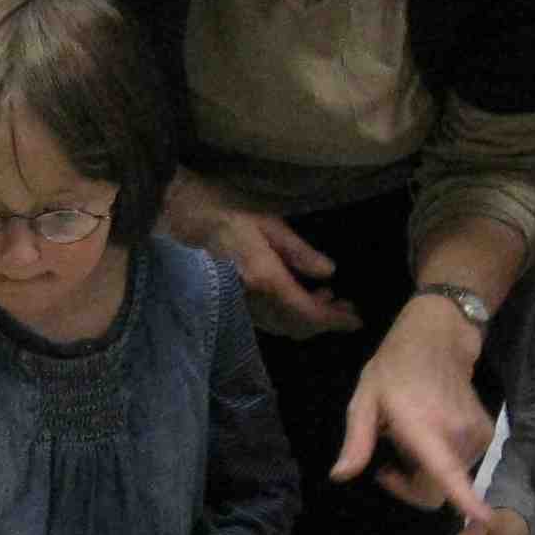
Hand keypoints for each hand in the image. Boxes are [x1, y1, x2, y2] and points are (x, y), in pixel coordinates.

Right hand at [164, 173, 359, 337]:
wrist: (176, 213)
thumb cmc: (223, 207)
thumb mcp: (267, 221)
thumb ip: (297, 250)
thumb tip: (329, 272)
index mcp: (264, 278)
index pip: (307, 312)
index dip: (335, 320)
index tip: (358, 320)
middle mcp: (251, 300)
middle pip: (297, 327)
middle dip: (325, 322)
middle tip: (348, 308)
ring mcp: (238, 304)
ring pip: (282, 327)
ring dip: (308, 319)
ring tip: (329, 297)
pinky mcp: (230, 301)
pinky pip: (268, 320)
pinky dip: (290, 315)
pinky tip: (301, 294)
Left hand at [335, 296, 492, 519]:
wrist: (439, 338)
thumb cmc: (395, 367)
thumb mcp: (365, 398)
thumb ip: (357, 440)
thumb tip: (340, 475)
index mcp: (424, 428)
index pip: (447, 470)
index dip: (465, 498)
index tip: (485, 519)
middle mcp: (456, 435)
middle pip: (436, 490)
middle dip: (410, 486)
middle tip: (388, 464)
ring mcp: (475, 435)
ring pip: (449, 479)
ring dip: (426, 469)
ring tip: (410, 438)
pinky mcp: (486, 434)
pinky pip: (462, 465)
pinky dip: (445, 460)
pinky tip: (431, 433)